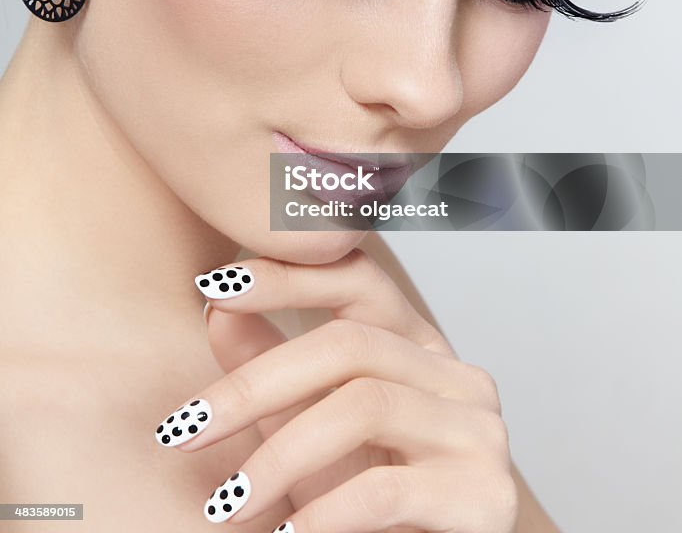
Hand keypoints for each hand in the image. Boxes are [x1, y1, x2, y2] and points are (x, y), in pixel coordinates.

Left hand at [154, 247, 518, 531]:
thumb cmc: (370, 512)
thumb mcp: (306, 432)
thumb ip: (270, 368)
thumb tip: (216, 308)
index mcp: (418, 347)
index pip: (358, 277)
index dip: (287, 275)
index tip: (212, 288)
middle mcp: (457, 375)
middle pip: (349, 344)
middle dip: (255, 384)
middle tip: (184, 428)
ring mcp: (478, 431)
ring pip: (364, 406)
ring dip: (279, 459)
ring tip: (227, 503)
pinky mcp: (484, 495)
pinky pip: (384, 490)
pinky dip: (323, 513)